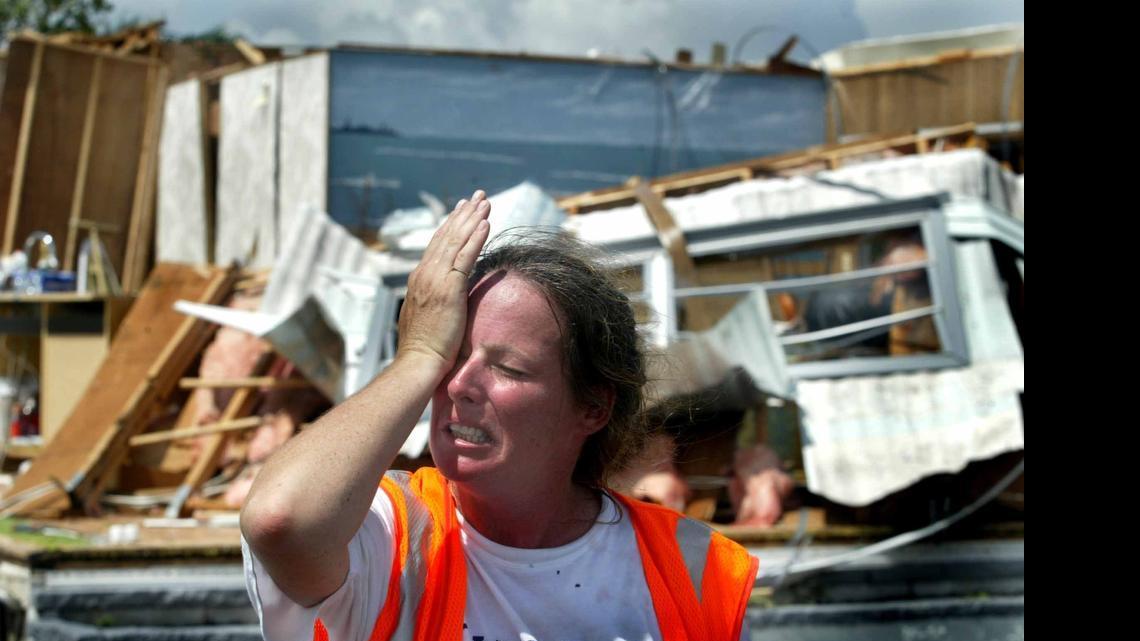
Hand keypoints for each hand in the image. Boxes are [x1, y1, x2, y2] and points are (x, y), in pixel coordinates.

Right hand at [396, 190, 491, 373]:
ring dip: (472, 220)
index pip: (437, 245)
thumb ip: (435, 301)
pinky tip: (486, 224)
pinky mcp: (449, 288)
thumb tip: (444, 298)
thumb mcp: (427, 316)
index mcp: (420, 279)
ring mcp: (435, 280)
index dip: (451, 226)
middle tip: (477, 196)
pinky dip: (475, 239)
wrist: (418, 362)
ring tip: (485, 203)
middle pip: (447, 236)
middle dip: (464, 214)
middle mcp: (425, 274)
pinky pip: (465, 257)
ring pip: (456, 242)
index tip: (462, 210)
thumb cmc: (425, 348)